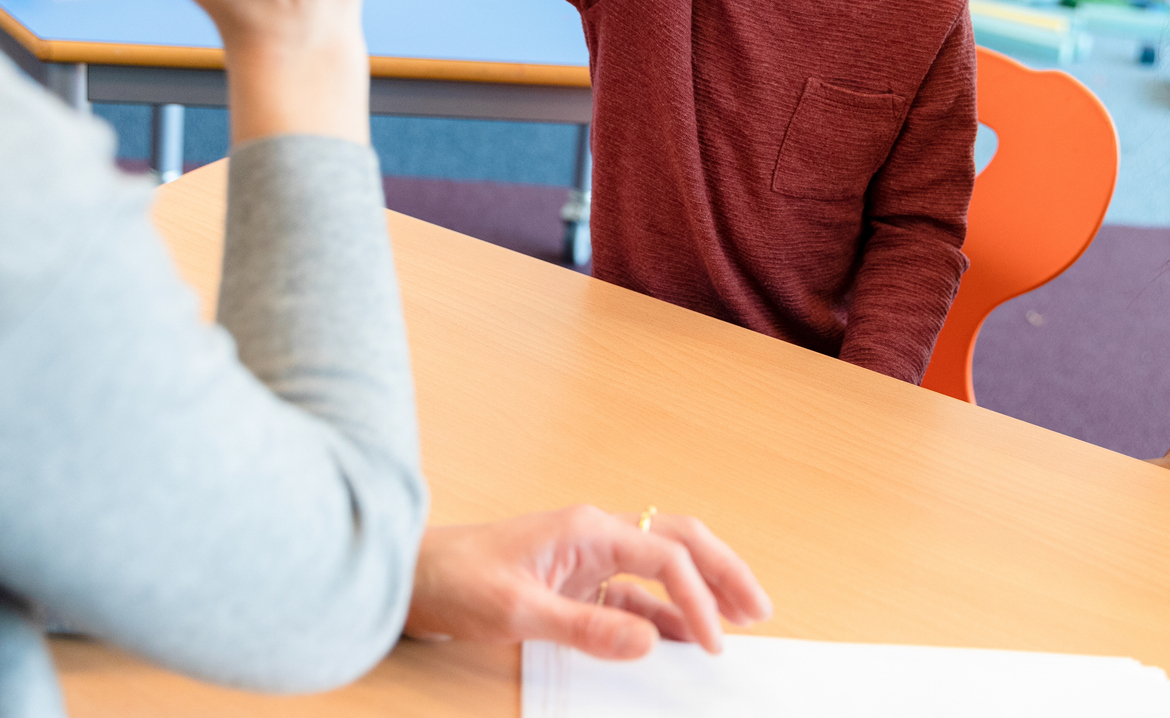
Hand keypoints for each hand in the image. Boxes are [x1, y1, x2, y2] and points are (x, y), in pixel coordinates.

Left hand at [405, 507, 772, 660]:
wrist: (409, 578)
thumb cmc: (454, 579)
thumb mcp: (517, 611)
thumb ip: (585, 627)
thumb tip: (648, 641)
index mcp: (586, 528)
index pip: (663, 557)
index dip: (698, 598)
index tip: (715, 640)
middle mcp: (594, 534)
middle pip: (678, 542)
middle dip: (724, 572)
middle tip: (760, 608)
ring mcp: (587, 556)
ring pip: (662, 564)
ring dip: (703, 588)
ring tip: (741, 616)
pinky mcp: (576, 580)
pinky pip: (635, 592)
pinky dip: (666, 612)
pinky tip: (684, 635)